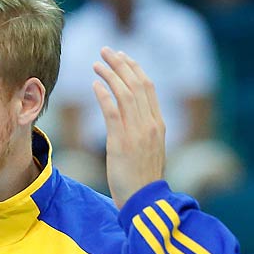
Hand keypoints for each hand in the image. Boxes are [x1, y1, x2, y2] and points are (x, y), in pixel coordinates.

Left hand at [93, 48, 168, 209]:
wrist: (145, 202)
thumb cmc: (143, 180)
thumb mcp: (149, 151)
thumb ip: (143, 131)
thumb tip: (132, 118)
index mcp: (158, 124)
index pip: (148, 88)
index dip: (135, 69)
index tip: (123, 57)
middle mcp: (150, 125)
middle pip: (137, 85)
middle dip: (121, 64)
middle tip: (106, 51)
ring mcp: (137, 133)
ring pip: (125, 94)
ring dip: (110, 75)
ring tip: (96, 63)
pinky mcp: (121, 143)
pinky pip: (113, 113)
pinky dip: (104, 96)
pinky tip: (95, 84)